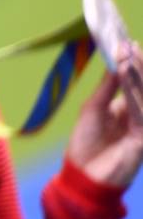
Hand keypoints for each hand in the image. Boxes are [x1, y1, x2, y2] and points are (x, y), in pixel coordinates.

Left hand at [66, 40, 142, 187]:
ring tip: (129, 55)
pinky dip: (134, 92)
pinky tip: (126, 76)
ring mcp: (142, 126)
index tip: (127, 43)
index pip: (135, 82)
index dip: (133, 63)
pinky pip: (142, 112)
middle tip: (129, 45)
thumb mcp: (93, 109)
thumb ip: (107, 88)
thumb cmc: (85, 143)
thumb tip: (116, 63)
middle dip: (138, 65)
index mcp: (128, 108)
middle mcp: (139, 115)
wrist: (82, 175)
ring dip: (137, 74)